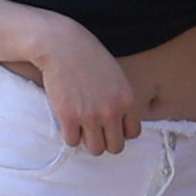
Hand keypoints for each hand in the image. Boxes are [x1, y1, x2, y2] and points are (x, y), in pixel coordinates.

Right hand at [27, 21, 140, 155]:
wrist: (62, 45)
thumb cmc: (89, 57)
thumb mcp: (117, 77)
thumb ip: (121, 100)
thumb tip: (119, 124)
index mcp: (128, 100)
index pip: (133, 133)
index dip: (120, 131)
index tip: (109, 124)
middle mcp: (112, 111)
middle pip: (115, 147)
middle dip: (106, 140)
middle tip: (95, 129)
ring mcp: (90, 116)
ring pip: (95, 149)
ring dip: (88, 141)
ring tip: (81, 127)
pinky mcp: (68, 117)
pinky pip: (73, 142)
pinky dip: (70, 135)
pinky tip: (68, 122)